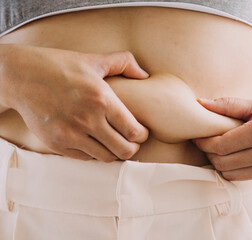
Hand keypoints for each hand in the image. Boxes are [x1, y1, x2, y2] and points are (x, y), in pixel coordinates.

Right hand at [0, 44, 149, 160]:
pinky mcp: (55, 143)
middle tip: (131, 141)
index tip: (141, 131)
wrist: (21, 76)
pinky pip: (85, 158)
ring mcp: (70, 134)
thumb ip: (124, 63)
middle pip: (124, 150)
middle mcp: (87, 120)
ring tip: (114, 142)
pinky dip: (93, 152)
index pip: (134, 131)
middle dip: (132, 147)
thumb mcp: (94, 60)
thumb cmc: (61, 66)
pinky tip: (94, 141)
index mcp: (101, 100)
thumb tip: (145, 75)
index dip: (142, 135)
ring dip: (113, 152)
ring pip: (105, 157)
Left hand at [193, 96, 251, 182]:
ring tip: (223, 151)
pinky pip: (248, 177)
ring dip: (222, 164)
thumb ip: (230, 106)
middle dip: (210, 154)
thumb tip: (200, 104)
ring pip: (233, 174)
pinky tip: (243, 156)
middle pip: (224, 162)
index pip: (222, 145)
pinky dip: (240, 168)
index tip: (199, 137)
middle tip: (208, 144)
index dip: (205, 143)